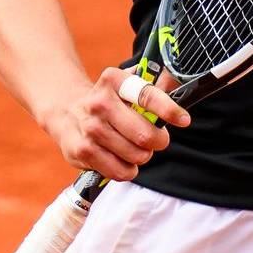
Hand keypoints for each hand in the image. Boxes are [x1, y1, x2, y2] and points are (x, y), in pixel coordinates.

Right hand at [36, 66, 190, 181]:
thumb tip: (178, 86)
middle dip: (158, 141)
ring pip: (136, 155)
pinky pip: (120, 171)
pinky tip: (122, 159)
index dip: (169, 110)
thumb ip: (154, 85)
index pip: (147, 96)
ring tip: (136, 148)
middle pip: (145, 134)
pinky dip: (128, 169)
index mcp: (114, 81)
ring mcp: (90, 128)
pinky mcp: (82, 151)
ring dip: (143, 156)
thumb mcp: (127, 85)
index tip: (184, 120)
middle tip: (157, 139)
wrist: (67, 112)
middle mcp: (99, 103)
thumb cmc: (109, 101)